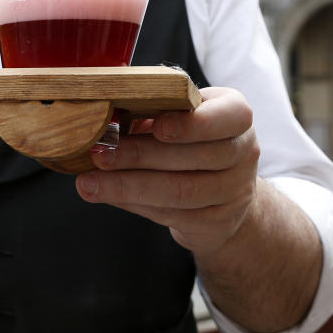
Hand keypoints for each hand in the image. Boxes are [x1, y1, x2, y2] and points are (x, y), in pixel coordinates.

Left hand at [75, 87, 260, 255]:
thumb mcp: (179, 116)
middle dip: (139, 156)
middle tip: (98, 154)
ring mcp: (234, 191)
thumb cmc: (189, 140)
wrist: (224, 193)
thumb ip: (153, 110)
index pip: (231, 116)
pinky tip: (106, 195)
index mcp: (235, 116)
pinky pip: (172, 215)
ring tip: (89, 183)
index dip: (193, 124)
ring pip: (180, 191)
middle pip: (193, 157)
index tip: (157, 127)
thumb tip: (105, 112)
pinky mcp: (217, 222)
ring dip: (127, 187)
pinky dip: (134, 204)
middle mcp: (243, 152)